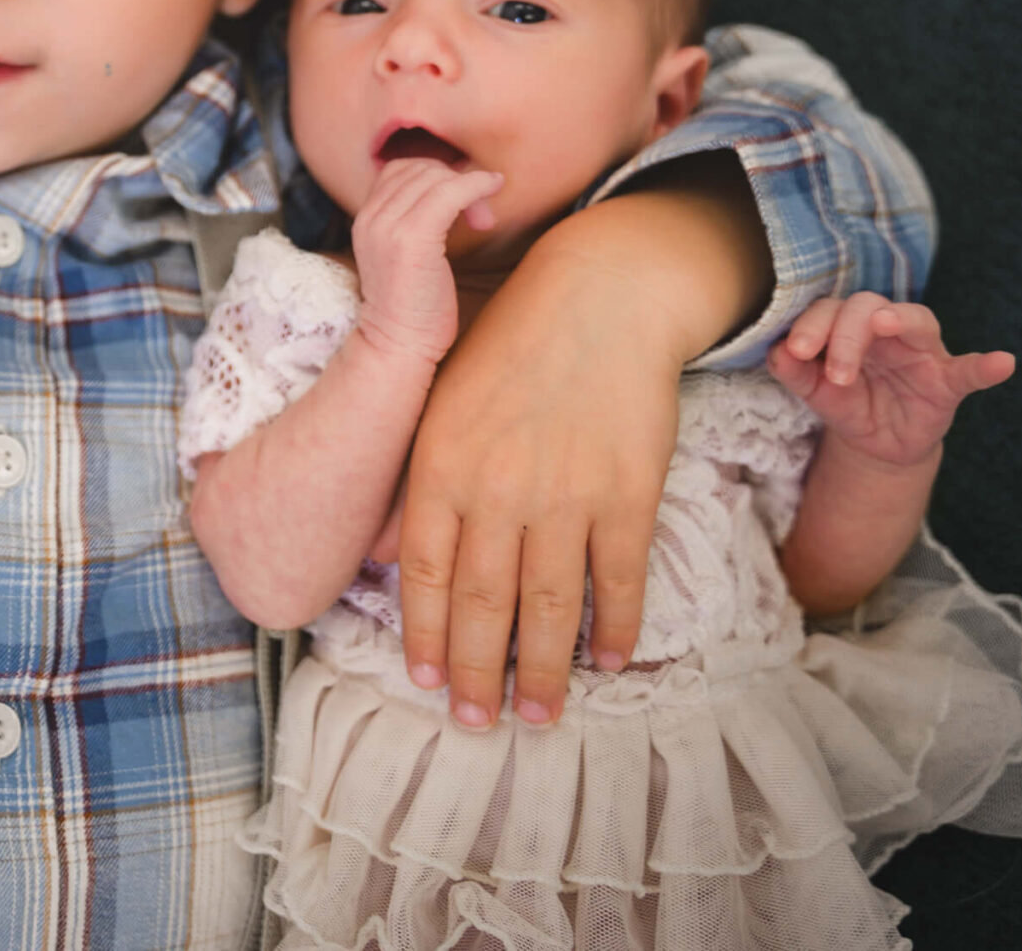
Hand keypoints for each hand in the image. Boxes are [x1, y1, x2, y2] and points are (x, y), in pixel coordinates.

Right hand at [350, 160, 501, 364]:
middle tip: (479, 217)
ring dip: (469, 188)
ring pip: (435, 178)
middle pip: (419, 169)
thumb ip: (412, 224)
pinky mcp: (412, 239)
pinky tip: (492, 188)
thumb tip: (454, 192)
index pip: (399, 169)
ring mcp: (388, 227)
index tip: (460, 204)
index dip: (435, 176)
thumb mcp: (403, 256)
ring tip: (483, 220)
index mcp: (365, 219)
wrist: (398, 344)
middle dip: (455, 182)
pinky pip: (449, 193)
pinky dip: (475, 185)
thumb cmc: (413, 307)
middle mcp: (371, 217)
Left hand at [395, 231, 681, 729]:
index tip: (425, 684)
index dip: (426, 637)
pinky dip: (616, 626)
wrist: (597, 298)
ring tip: (540, 717)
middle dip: (478, 674)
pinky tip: (609, 661)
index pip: (426, 576)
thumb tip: (393, 561)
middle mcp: (497, 489)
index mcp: (440, 466)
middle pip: (485, 606)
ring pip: (550, 606)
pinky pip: (620, 577)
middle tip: (477, 724)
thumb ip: (416, 486)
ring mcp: (565, 495)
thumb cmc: (507, 348)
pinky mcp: (627, 492)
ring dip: (543, 670)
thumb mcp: (437, 406)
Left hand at [769, 293, 1012, 468]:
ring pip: (916, 320)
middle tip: (835, 372)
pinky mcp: (948, 382)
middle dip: (846, 335)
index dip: (811, 327)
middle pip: (867, 307)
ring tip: (885, 323)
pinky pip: (970, 370)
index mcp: (849, 326)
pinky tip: (1004, 363)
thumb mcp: (815, 392)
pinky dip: (986, 366)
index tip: (796, 352)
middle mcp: (887, 330)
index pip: (830, 310)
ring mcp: (922, 352)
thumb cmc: (847, 402)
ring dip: (899, 321)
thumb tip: (778, 352)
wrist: (877, 443)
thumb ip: (795, 371)